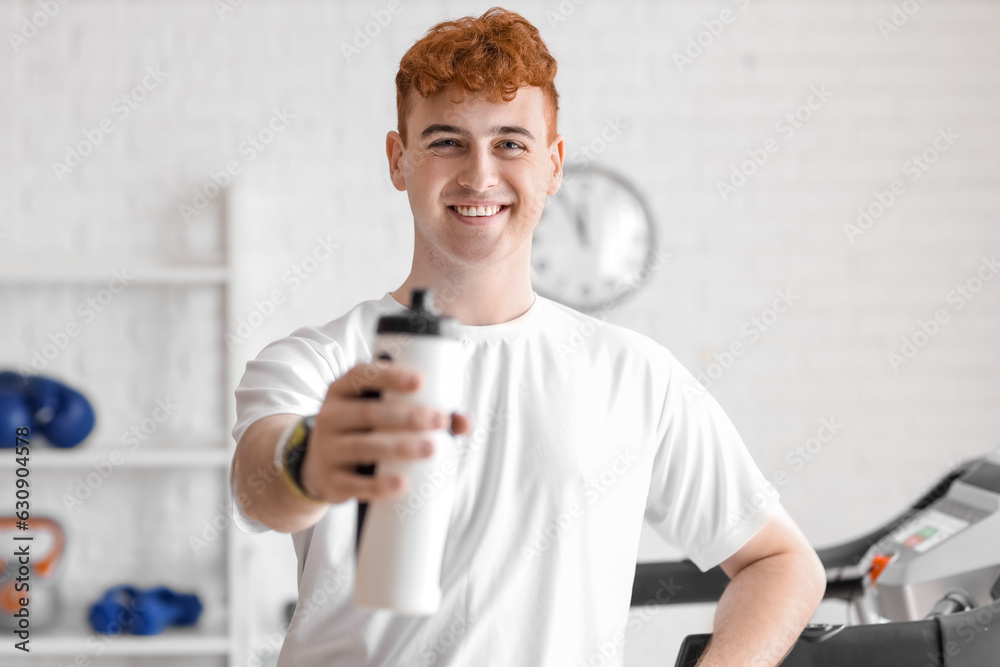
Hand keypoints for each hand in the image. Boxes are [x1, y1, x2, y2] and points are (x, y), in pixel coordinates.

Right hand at [300, 361, 472, 503]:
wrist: (317, 468)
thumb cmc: (362, 431)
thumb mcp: (378, 414)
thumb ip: (421, 412)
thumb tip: (464, 422)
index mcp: (343, 391)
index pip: (362, 375)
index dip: (390, 376)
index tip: (420, 382)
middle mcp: (330, 416)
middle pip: (368, 413)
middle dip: (407, 416)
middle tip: (439, 420)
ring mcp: (327, 449)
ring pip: (363, 447)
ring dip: (399, 448)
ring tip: (431, 449)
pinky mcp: (331, 481)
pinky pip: (354, 484)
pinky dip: (379, 485)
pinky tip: (402, 483)